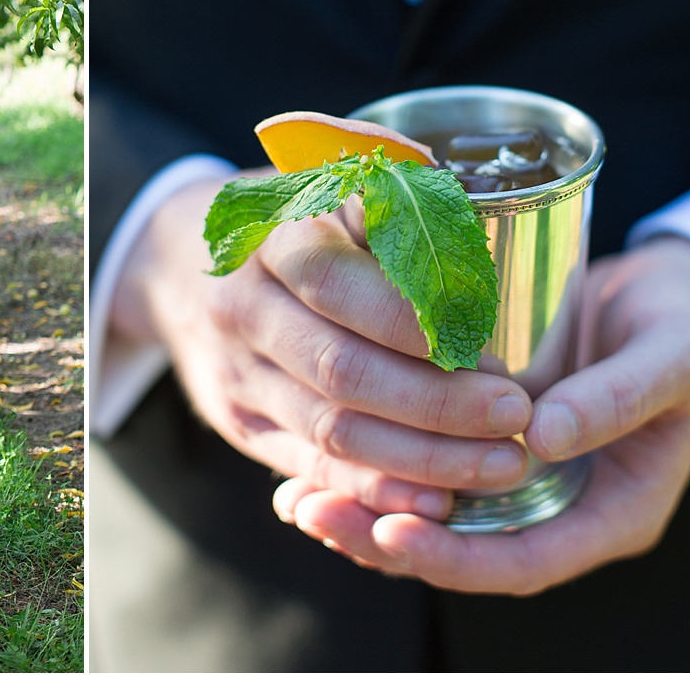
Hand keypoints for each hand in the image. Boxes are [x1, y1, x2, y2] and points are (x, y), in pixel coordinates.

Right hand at [109, 175, 534, 519]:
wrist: (175, 265)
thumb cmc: (282, 222)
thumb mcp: (321, 187)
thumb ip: (387, 203)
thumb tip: (467, 220)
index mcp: (270, 238)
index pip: (339, 284)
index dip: (415, 322)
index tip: (490, 344)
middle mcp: (243, 309)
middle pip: (341, 369)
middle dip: (438, 402)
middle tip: (515, 413)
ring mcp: (236, 373)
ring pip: (332, 430)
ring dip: (423, 458)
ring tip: (501, 463)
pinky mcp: (239, 423)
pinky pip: (311, 468)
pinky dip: (377, 490)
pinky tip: (438, 501)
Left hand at [272, 236, 689, 593]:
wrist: (667, 300)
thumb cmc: (679, 328)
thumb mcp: (671, 355)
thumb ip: (619, 396)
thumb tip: (544, 437)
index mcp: (608, 512)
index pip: (523, 560)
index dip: (456, 557)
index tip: (394, 533)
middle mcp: (550, 508)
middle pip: (459, 550)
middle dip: (383, 540)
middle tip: (315, 513)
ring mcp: (511, 480)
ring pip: (428, 517)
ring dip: (361, 509)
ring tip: (296, 498)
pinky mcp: (477, 442)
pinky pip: (416, 471)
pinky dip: (365, 468)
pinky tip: (309, 456)